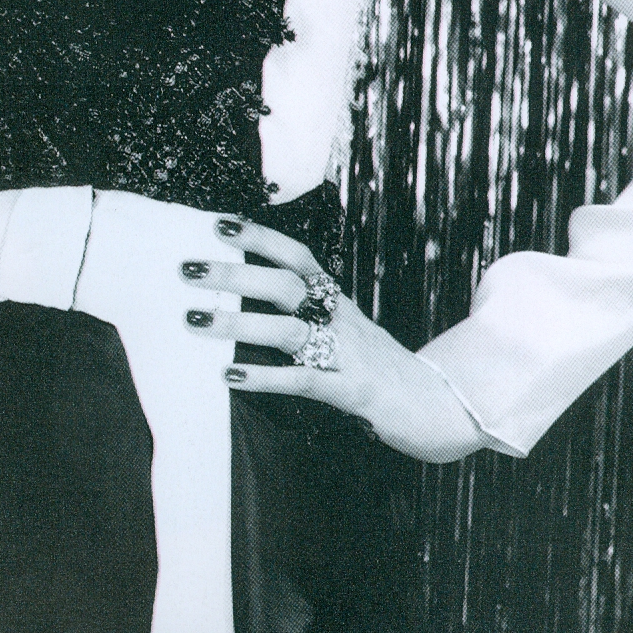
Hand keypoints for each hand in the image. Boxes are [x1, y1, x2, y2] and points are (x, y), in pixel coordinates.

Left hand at [179, 216, 485, 463]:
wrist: (444, 409)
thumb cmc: (383, 374)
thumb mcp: (347, 339)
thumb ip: (309, 323)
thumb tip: (251, 311)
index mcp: (340, 304)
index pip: (299, 258)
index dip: (261, 238)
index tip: (220, 223)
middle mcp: (343, 321)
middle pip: (286, 285)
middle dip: (236, 273)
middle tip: (187, 268)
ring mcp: (349, 355)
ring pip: (289, 330)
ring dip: (239, 323)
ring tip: (196, 320)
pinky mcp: (353, 392)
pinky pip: (304, 381)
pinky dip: (265, 377)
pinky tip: (230, 376)